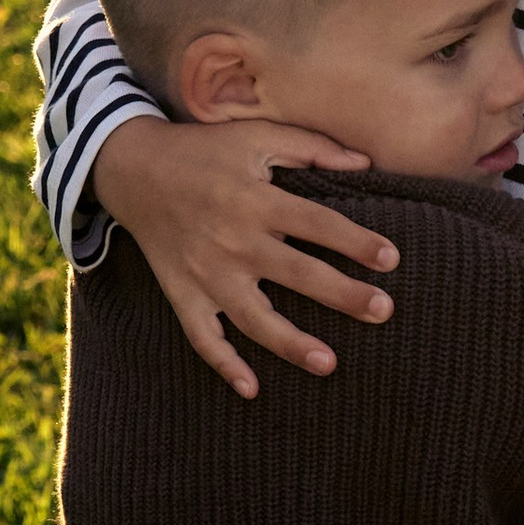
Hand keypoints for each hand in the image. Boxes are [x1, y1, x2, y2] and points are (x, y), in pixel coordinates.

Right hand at [90, 116, 398, 400]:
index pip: (316, 224)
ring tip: (329, 363)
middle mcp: (233, 240)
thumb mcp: (254, 136)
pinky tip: (252, 389)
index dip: (355, 241)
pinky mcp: (182, 293)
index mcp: (255, 200)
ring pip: (253, 317)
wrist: (133, 169)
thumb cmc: (203, 151)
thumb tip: (365, 163)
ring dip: (290, 343)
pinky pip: (202, 337)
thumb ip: (311, 148)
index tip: (390, 258)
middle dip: (342, 294)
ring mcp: (206, 273)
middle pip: (296, 274)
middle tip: (383, 311)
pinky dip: (224, 365)